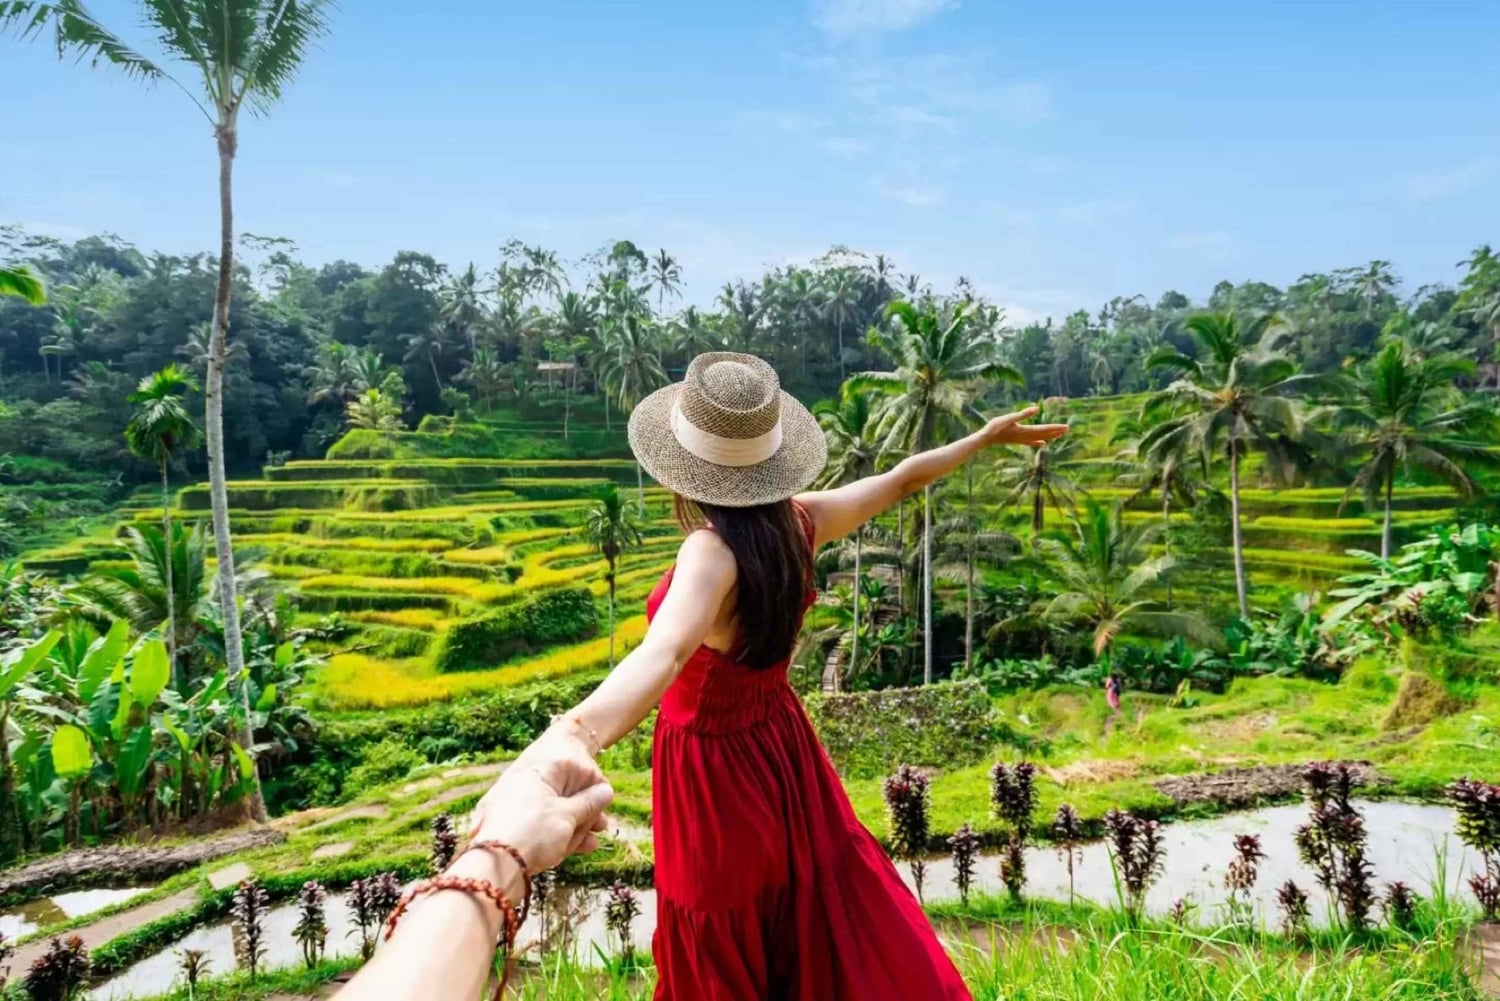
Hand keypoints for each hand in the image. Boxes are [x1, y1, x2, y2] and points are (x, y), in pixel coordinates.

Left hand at [467, 741, 612, 872]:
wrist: (496, 868)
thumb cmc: (534, 832)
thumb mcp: (567, 816)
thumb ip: (588, 802)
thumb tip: (606, 791)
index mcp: (535, 775)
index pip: (569, 769)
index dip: (591, 784)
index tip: (605, 801)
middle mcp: (523, 788)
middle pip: (562, 794)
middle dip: (585, 811)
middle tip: (601, 826)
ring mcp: (517, 810)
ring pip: (554, 814)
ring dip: (576, 827)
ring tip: (592, 842)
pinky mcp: (515, 831)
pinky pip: (543, 827)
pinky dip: (560, 836)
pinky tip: (579, 848)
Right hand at [980, 406, 1068, 448]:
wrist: (985, 438)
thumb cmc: (995, 427)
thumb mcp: (1009, 417)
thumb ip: (1023, 414)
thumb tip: (1036, 408)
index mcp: (1024, 430)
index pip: (1043, 429)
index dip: (1055, 427)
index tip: (1066, 427)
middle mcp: (1025, 436)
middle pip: (1044, 434)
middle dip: (1056, 431)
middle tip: (1068, 429)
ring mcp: (1021, 439)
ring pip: (1039, 438)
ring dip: (1050, 436)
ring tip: (1060, 435)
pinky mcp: (1017, 440)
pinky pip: (1031, 442)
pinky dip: (1038, 442)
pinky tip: (1043, 444)